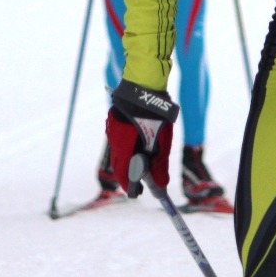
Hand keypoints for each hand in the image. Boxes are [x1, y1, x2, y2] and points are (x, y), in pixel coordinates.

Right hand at [106, 80, 177, 195]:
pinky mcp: (115, 119)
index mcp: (123, 144)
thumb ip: (160, 164)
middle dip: (130, 175)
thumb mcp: (162, 140)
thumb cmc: (156, 112)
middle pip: (119, 163)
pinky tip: (137, 146)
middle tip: (142, 184)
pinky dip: (128, 147)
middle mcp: (113, 137)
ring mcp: (112, 127)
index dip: (130, 186)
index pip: (123, 172)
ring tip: (142, 166)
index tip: (139, 194)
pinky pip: (119, 139)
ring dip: (129, 160)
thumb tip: (162, 186)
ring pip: (119, 151)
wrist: (146, 82)